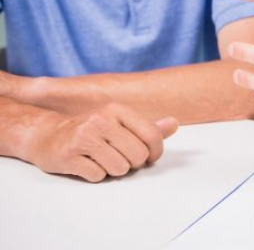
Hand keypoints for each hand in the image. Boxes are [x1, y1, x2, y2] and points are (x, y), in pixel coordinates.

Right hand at [25, 104, 178, 182]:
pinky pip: (99, 176)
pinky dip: (96, 175)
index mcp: (117, 110)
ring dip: (114, 170)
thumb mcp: (120, 123)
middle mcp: (100, 120)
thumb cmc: (91, 130)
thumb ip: (148, 127)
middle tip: (119, 157)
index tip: (149, 157)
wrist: (47, 135)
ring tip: (102, 159)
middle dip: (132, 163)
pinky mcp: (69, 156)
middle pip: (138, 156)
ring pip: (120, 168)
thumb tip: (174, 124)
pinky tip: (87, 164)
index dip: (155, 153)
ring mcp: (83, 138)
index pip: (152, 136)